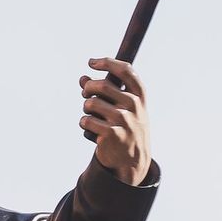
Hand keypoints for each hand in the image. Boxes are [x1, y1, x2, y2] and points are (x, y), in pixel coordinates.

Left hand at [79, 58, 151, 184]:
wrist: (132, 158)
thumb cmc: (125, 127)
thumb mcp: (122, 107)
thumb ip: (104, 92)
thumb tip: (82, 78)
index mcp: (139, 95)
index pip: (125, 70)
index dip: (107, 63)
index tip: (91, 62)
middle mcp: (134, 105)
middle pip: (102, 85)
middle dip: (88, 88)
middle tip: (85, 94)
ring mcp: (123, 120)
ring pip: (91, 104)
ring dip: (85, 109)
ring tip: (91, 116)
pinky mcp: (111, 134)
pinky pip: (86, 121)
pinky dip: (84, 123)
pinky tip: (91, 130)